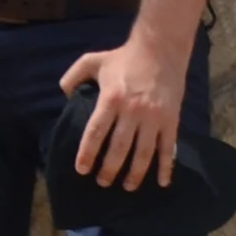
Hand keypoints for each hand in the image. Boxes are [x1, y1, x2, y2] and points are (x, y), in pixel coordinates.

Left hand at [59, 36, 190, 194]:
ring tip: (127, 187)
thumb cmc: (124, 57)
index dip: (87, 153)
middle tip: (102, 183)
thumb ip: (73, 77)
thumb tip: (64, 96)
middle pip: (119, 148)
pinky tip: (162, 182)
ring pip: (143, 152)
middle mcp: (132, 111)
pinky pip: (169, 148)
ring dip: (135, 173)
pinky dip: (166, 166)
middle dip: (109, 169)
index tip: (82, 170)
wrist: (161, 48)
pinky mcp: (171, 119)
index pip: (95, 132)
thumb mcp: (92, 61)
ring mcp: (154, 117)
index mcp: (111, 99)